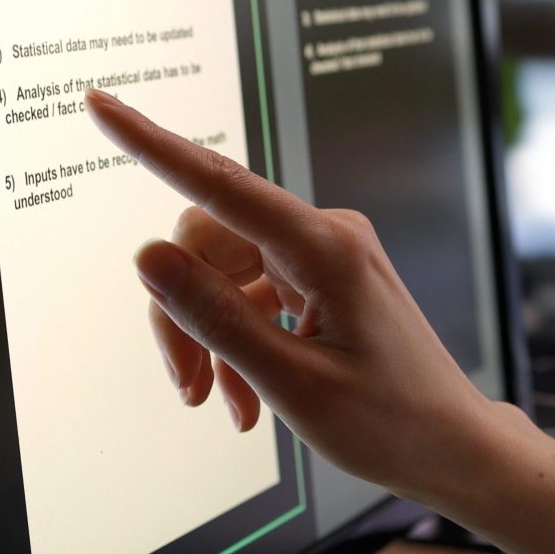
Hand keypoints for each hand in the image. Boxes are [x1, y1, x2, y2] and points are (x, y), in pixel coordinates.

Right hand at [85, 88, 554, 553]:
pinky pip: (246, 291)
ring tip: (221, 403)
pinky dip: (233, 341)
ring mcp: (319, 253)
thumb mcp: (292, 382)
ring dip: (207, 337)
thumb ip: (214, 317)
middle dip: (183, 313)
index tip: (101, 105)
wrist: (452, 448)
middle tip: (186, 386)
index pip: (218, 183)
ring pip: (219, 272)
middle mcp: (322, 233)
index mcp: (324, 247)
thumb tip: (148, 256)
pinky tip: (244, 396)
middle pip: (207, 243)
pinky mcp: (317, 275)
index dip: (151, 143)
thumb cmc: (391, 421)